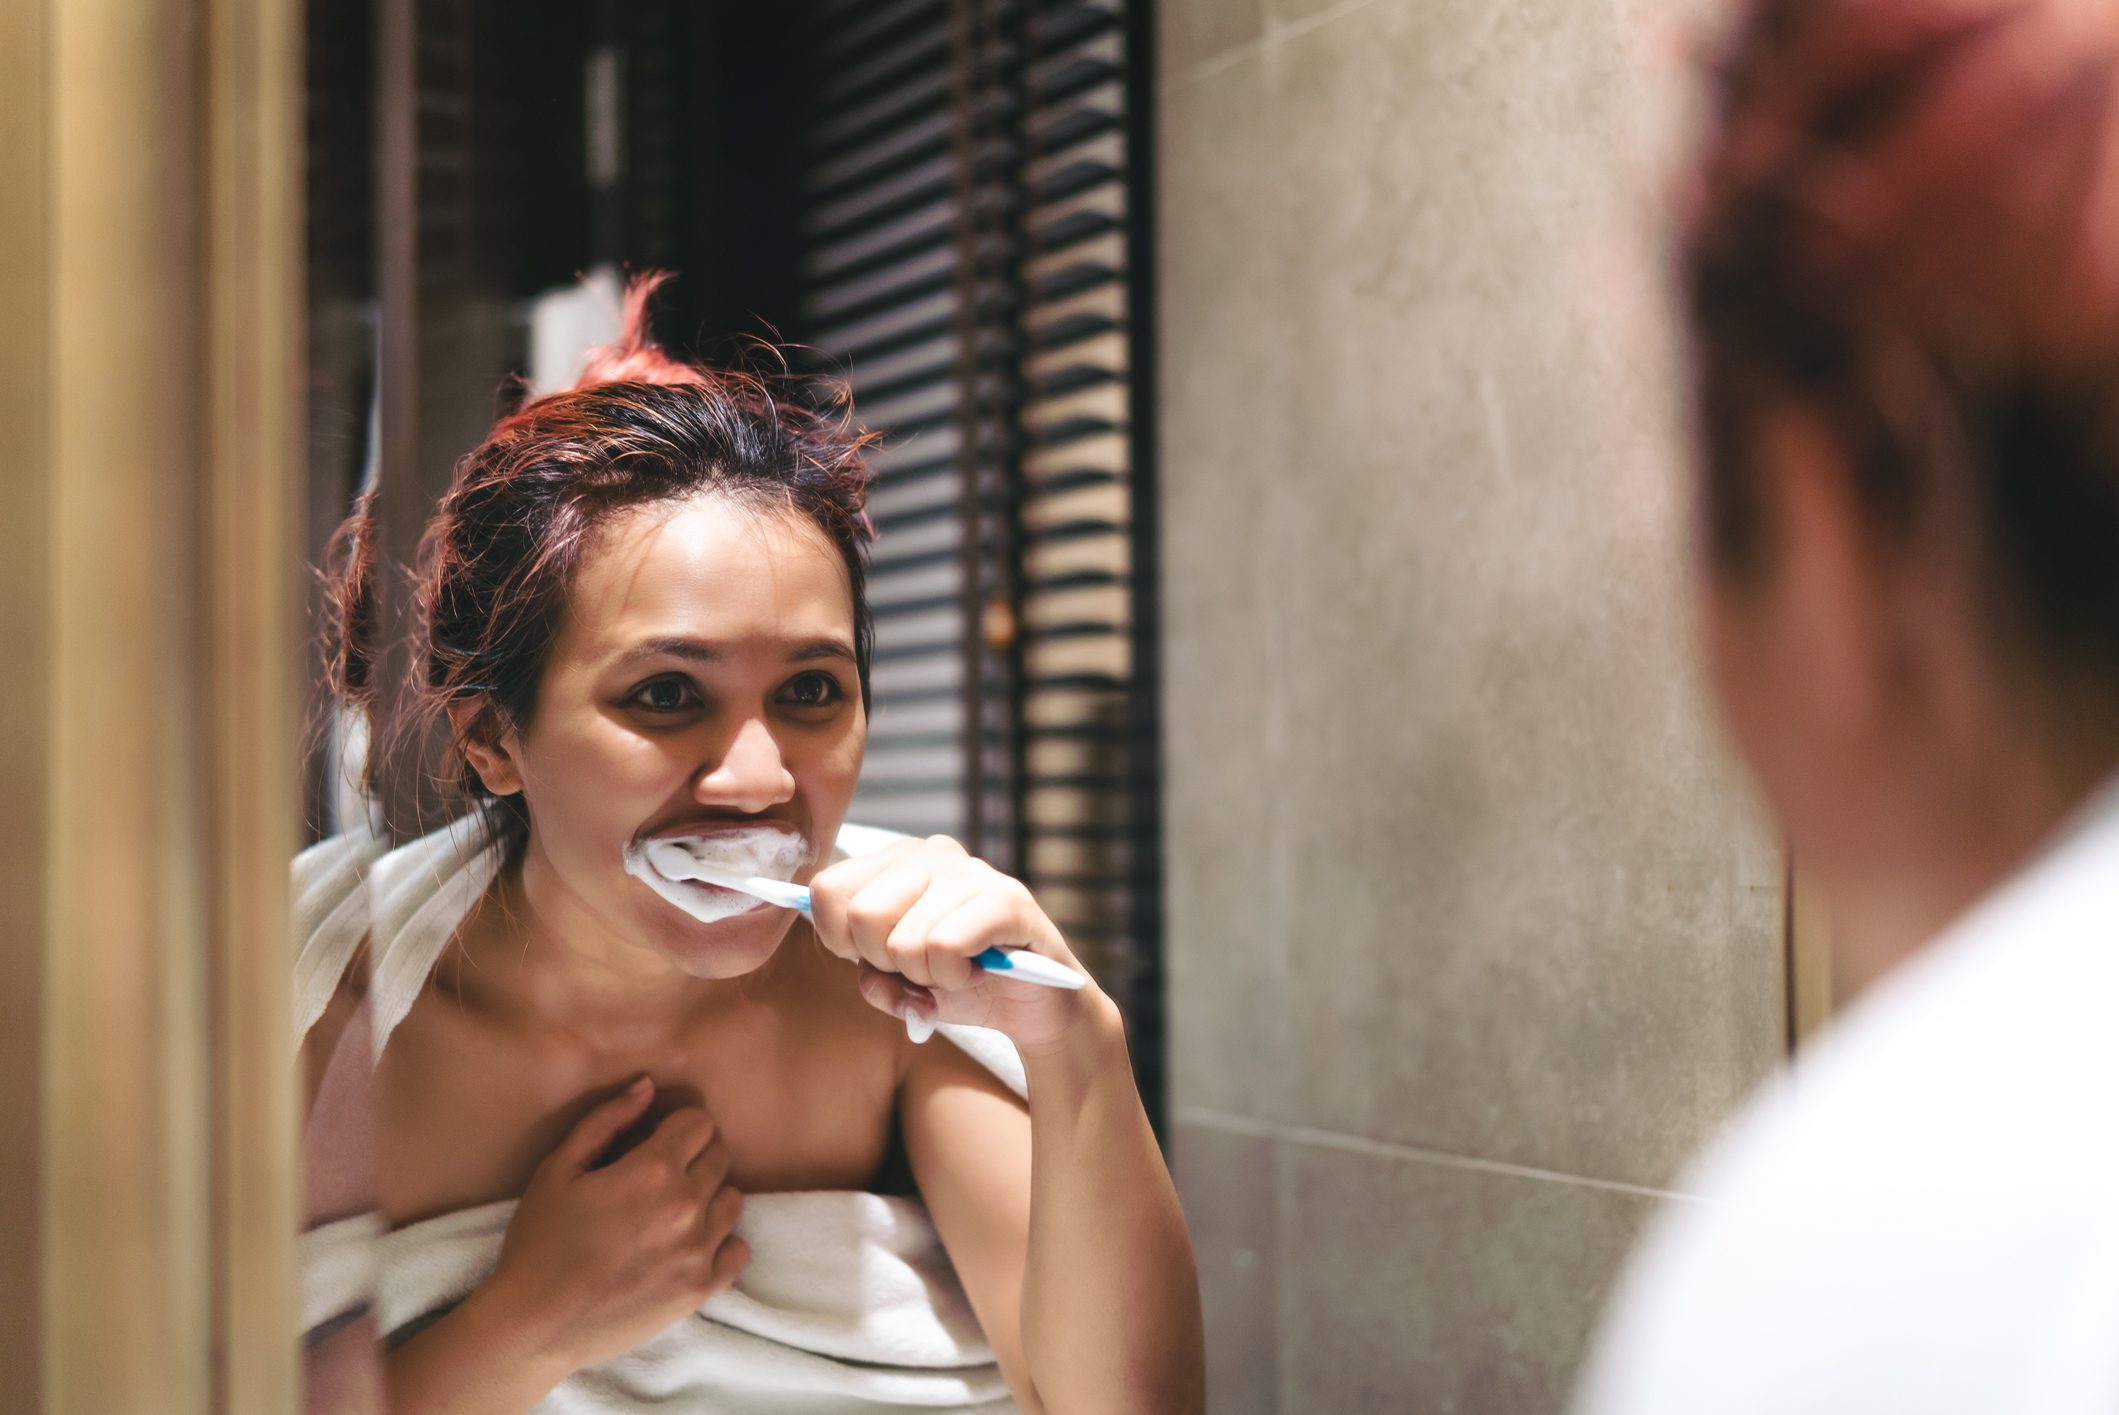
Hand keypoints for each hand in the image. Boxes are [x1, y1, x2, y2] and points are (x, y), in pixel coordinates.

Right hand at [485, 1078, 748, 1372]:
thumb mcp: (558, 1169)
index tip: (655, 1142)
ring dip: (708, 1198)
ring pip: (732, 1200)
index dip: (677, 1127)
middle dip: (693, 1157)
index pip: (700, 1122)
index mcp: (653, 1169)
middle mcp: (686, 1206)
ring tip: (670, 1214)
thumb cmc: (539, 1243)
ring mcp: (698, 1250)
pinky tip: (687, 1246)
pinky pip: (738, 1249)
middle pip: (719, 1157)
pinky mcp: (701, 1288)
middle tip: (658, 1178)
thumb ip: (607, 1120)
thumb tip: (647, 1086)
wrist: (535, 1325)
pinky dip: (721, 1243)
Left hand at [808, 835, 1098, 1053]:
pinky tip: (976, 972)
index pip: (826, 889)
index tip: (876, 958)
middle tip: (921, 969)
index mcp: (894, 862)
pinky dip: (953, 978)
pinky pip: (946, 948)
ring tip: (955, 971)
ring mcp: (971, 871)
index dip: (840, 940)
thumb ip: (867, 970)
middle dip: (886, 963)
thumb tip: (858, 960)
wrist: (1031, 1006)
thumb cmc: (957, 983)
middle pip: (862, 916)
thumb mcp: (896, 982)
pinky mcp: (1007, 898)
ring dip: (926, 978)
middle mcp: (931, 853)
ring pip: (905, 941)